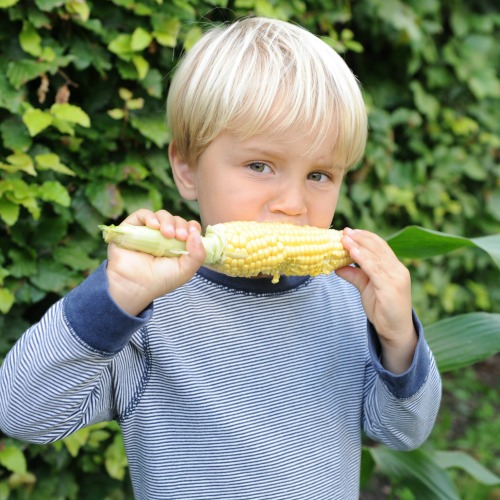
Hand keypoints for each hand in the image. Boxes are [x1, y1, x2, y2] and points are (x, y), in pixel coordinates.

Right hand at [106, 209, 205, 315]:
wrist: (134, 286)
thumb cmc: (159, 281)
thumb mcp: (185, 271)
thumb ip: (197, 254)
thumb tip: (197, 233)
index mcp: (176, 246)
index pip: (188, 229)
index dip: (192, 227)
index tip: (193, 232)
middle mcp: (162, 237)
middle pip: (176, 220)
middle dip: (181, 225)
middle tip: (180, 236)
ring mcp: (147, 231)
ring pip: (162, 216)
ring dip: (168, 221)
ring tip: (167, 234)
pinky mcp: (132, 228)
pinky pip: (142, 214)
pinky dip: (150, 216)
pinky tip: (154, 226)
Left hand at [336, 228, 416, 372]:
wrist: (395, 331)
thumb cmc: (382, 308)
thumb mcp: (366, 288)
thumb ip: (354, 275)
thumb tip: (337, 266)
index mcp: (395, 267)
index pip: (381, 246)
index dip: (365, 237)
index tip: (350, 231)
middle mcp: (398, 270)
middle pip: (378, 248)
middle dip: (360, 238)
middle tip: (345, 231)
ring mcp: (396, 278)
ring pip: (376, 256)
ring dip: (358, 245)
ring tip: (345, 238)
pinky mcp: (391, 288)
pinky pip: (374, 270)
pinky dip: (362, 259)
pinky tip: (351, 252)